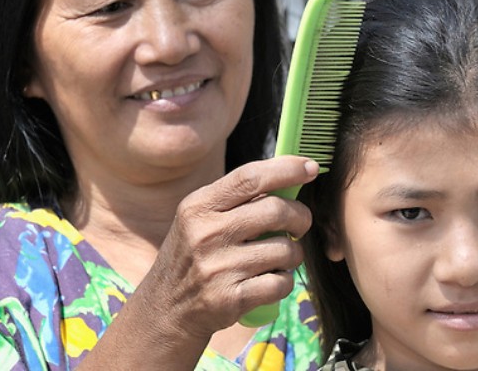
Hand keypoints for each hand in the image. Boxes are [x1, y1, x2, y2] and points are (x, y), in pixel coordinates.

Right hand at [142, 156, 318, 338]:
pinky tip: (271, 280)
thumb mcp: (200, 219)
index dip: (287, 169)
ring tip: (279, 257)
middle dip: (300, 216)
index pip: (250, 177)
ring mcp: (218, 268)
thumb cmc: (194, 255)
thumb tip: (289, 174)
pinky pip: (281, 282)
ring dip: (293, 253)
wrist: (166, 309)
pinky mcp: (230, 299)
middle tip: (301, 223)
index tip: (311, 167)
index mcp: (198, 206)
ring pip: (285, 249)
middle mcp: (206, 234)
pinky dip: (284, 281)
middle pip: (276, 211)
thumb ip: (236, 199)